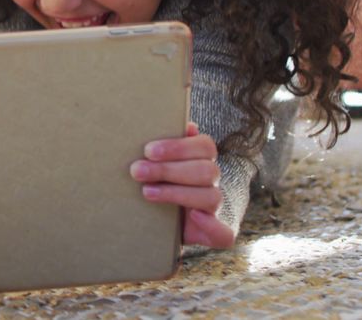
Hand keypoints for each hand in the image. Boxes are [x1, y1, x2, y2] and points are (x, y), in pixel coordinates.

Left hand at [129, 122, 234, 248]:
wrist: (152, 218)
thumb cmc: (151, 180)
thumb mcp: (154, 160)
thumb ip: (163, 144)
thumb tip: (186, 127)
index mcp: (201, 159)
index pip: (204, 146)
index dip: (178, 147)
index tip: (147, 151)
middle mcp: (211, 181)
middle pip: (205, 171)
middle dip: (168, 170)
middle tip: (137, 171)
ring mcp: (212, 207)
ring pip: (211, 197)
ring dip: (176, 193)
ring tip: (146, 192)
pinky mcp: (211, 232)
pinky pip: (224, 234)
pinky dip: (212, 226)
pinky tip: (194, 217)